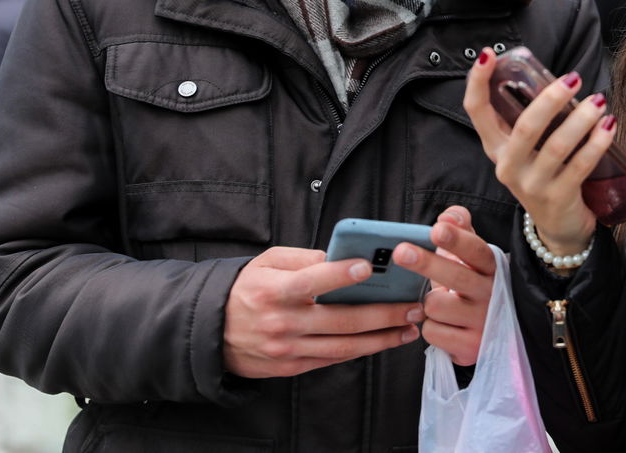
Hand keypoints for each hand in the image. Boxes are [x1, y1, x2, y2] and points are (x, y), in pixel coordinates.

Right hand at [223, 246, 423, 378]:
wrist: (212, 333)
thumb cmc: (246, 290)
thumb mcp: (267, 263)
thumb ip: (303, 259)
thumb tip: (341, 256)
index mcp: (274, 290)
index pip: (311, 282)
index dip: (340, 275)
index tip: (369, 267)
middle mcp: (282, 322)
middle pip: (340, 320)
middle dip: (383, 314)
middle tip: (413, 306)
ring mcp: (288, 349)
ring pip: (343, 347)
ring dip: (381, 339)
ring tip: (410, 328)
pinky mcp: (291, 368)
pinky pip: (332, 360)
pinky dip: (361, 351)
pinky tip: (384, 340)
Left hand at [393, 206, 494, 365]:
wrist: (491, 332)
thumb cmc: (472, 285)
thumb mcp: (471, 257)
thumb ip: (461, 230)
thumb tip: (449, 214)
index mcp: (491, 268)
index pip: (476, 251)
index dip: (457, 240)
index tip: (436, 229)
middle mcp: (491, 294)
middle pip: (456, 277)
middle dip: (427, 263)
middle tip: (401, 252)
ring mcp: (482, 323)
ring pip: (436, 306)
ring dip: (428, 304)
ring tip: (440, 304)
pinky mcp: (470, 347)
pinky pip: (433, 332)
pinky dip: (431, 328)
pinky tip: (444, 326)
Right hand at [463, 47, 614, 258]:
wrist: (558, 227)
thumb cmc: (545, 174)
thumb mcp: (528, 150)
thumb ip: (532, 119)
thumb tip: (557, 79)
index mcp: (496, 147)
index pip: (476, 111)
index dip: (478, 81)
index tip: (489, 54)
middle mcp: (508, 166)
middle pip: (525, 126)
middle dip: (550, 99)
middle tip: (574, 78)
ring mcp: (532, 184)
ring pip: (557, 145)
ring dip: (581, 118)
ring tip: (599, 100)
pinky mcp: (558, 197)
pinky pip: (580, 164)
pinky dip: (597, 142)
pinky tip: (610, 126)